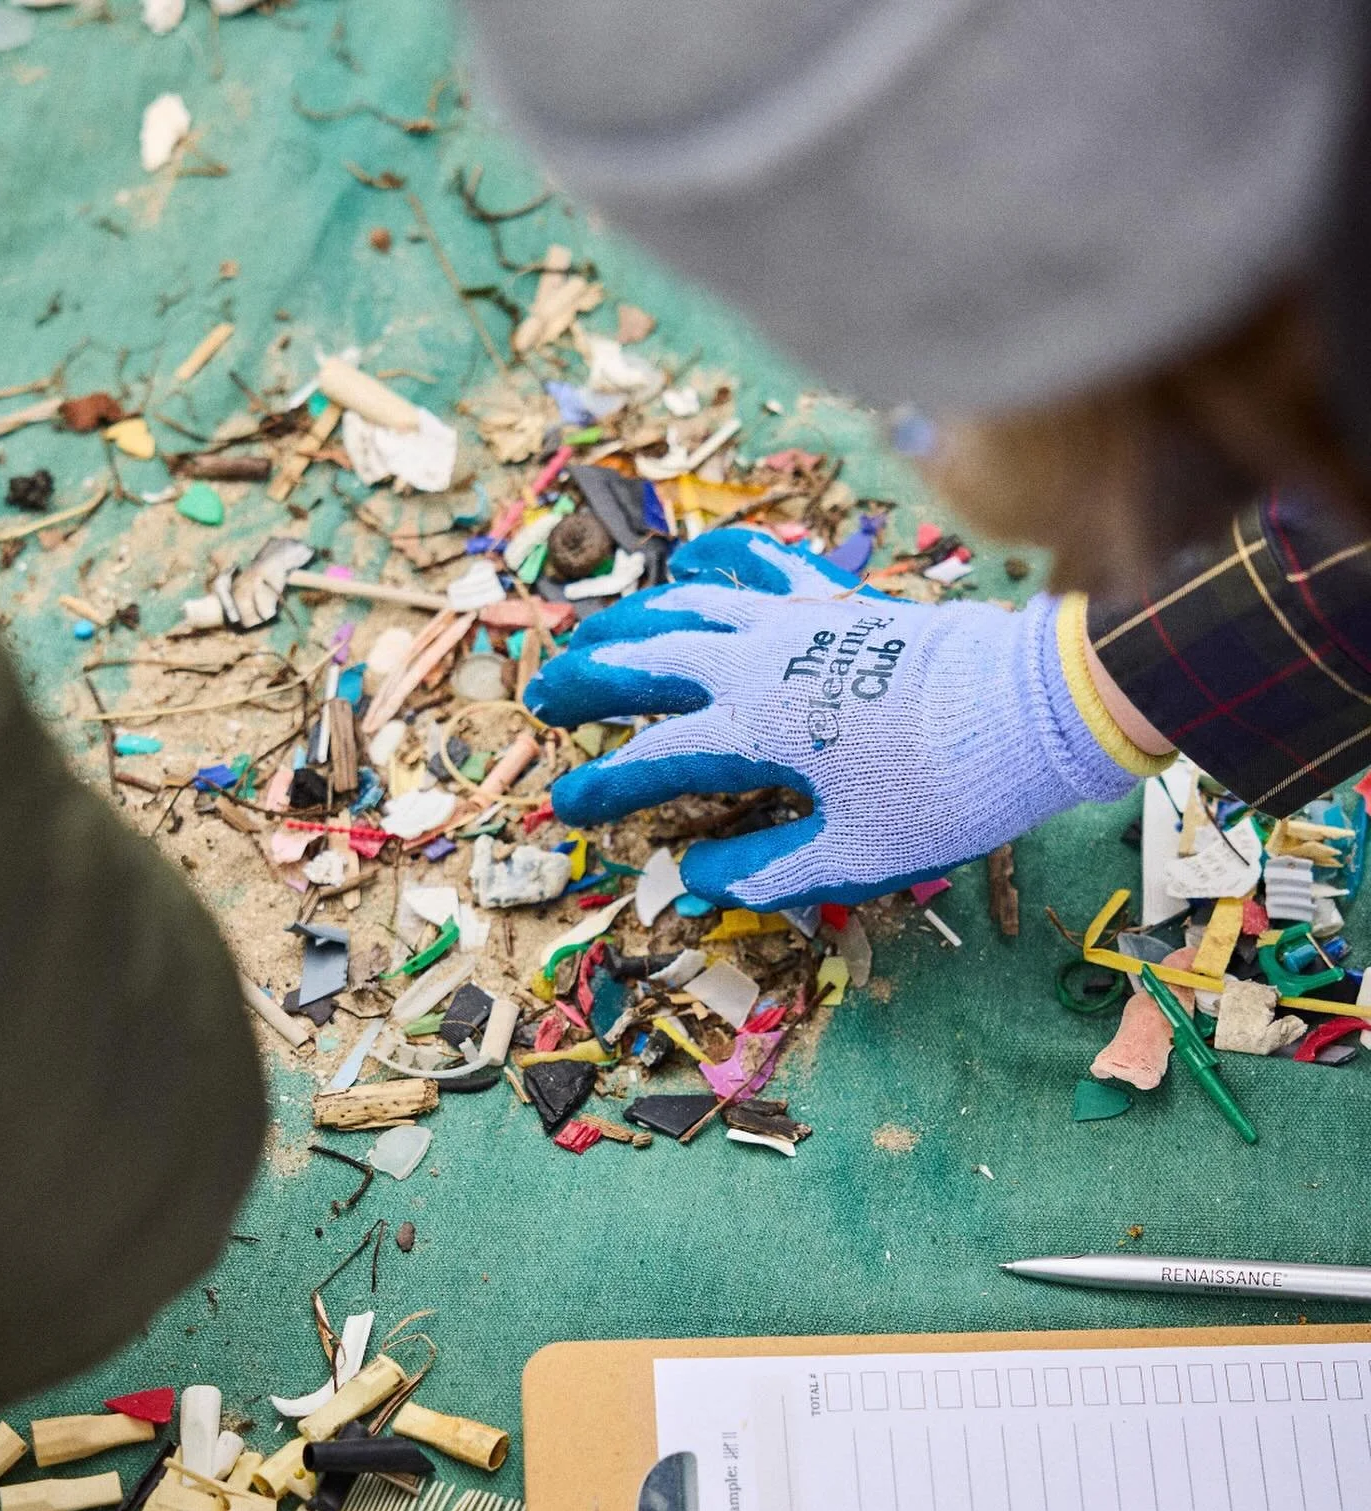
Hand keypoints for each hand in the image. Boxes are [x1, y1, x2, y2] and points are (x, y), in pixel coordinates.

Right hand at [526, 529, 1163, 908]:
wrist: (1033, 709)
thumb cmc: (946, 789)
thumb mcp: (856, 853)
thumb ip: (767, 871)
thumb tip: (695, 883)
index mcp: (754, 729)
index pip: (652, 760)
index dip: (602, 788)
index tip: (564, 807)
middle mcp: (758, 661)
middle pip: (647, 661)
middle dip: (588, 679)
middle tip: (546, 695)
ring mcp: (796, 619)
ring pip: (688, 604)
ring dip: (631, 619)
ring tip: (594, 634)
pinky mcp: (835, 597)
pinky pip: (760, 562)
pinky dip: (717, 560)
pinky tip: (694, 562)